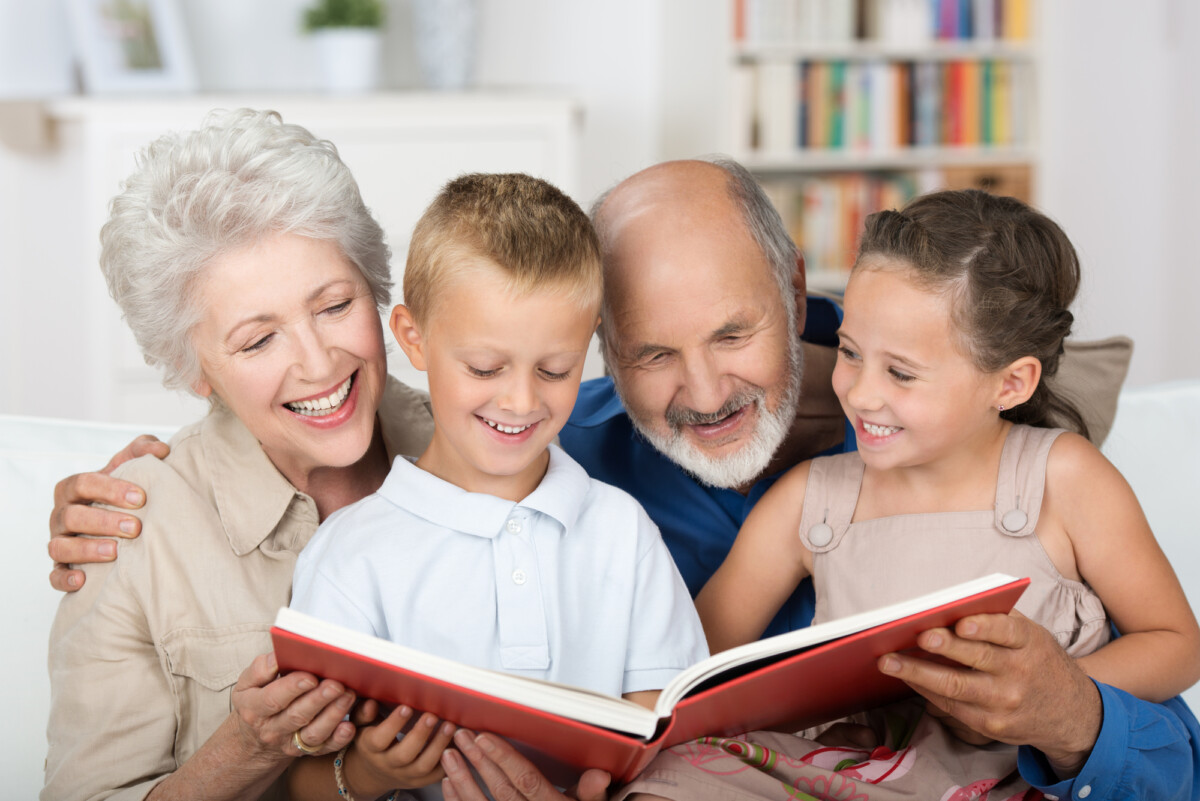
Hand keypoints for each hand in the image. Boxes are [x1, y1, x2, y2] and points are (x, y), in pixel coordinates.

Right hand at [48, 434, 169, 591]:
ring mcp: (59, 541)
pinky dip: (64, 578)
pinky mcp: (60, 566)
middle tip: (135, 528)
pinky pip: (54, 575)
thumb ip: (143, 450)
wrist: (119, 518)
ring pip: (59, 546)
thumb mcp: (131, 466)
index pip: (83, 483)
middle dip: (103, 521)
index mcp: (74, 488)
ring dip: (86, 550)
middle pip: (71, 516)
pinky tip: (83, 581)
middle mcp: (62, 514)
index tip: (140, 497)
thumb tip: (161, 450)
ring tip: (115, 552)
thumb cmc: (124, 491)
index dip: (109, 489)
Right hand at [231, 652, 356, 762]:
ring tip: (349, 696)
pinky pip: (324, 748)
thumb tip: (279, 656)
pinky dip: (339, 739)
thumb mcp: (249, 683)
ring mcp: (290, 743)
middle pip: (297, 716)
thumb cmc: (257, 699)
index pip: (272, 699)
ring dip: (333, 715)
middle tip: (337, 685)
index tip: (311, 677)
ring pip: (313, 733)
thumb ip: (261, 669)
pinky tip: (350, 726)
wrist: (255, 737)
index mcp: (254, 709)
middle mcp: (272, 729)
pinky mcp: (307, 751)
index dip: (292, 688)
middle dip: (318, 700)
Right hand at [342, 706, 455, 795]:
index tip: (407, 707)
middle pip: (404, 755)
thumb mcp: (360, 725)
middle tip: (432, 715)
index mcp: (371, 748)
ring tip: (450, 726)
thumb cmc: (371, 740)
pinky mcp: (420, 781)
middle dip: (420, 735)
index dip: (393, 724)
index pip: (380, 739)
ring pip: (423, 766)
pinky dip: (449, 759)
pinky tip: (458, 741)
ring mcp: (405, 775)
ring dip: (438, 746)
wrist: (372, 772)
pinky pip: (437, 774)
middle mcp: (388, 764)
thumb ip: (364, 713)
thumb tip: (371, 704)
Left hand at [440, 729, 610, 800]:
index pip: (526, 780)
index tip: (484, 738)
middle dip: (479, 760)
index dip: (504, 758)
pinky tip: (448, 784)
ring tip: (450, 756)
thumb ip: (592, 793)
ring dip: (463, 780)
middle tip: (462, 736)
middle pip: (501, 789)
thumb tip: (598, 775)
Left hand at [878, 610, 1101, 775]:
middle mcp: (1019, 674)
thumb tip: (950, 605)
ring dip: (917, 673)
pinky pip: (951, 706)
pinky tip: (906, 676)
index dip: (984, 627)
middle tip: (910, 638)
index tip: (960, 622)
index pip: (1007, 632)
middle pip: (975, 660)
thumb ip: (998, 620)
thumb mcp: (1032, 636)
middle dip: (941, 648)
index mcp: (1030, 644)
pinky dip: (925, 690)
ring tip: (888, 662)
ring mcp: (1004, 703)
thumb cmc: (1040, 662)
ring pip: (955, 687)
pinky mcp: (991, 725)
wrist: (1072, 715)